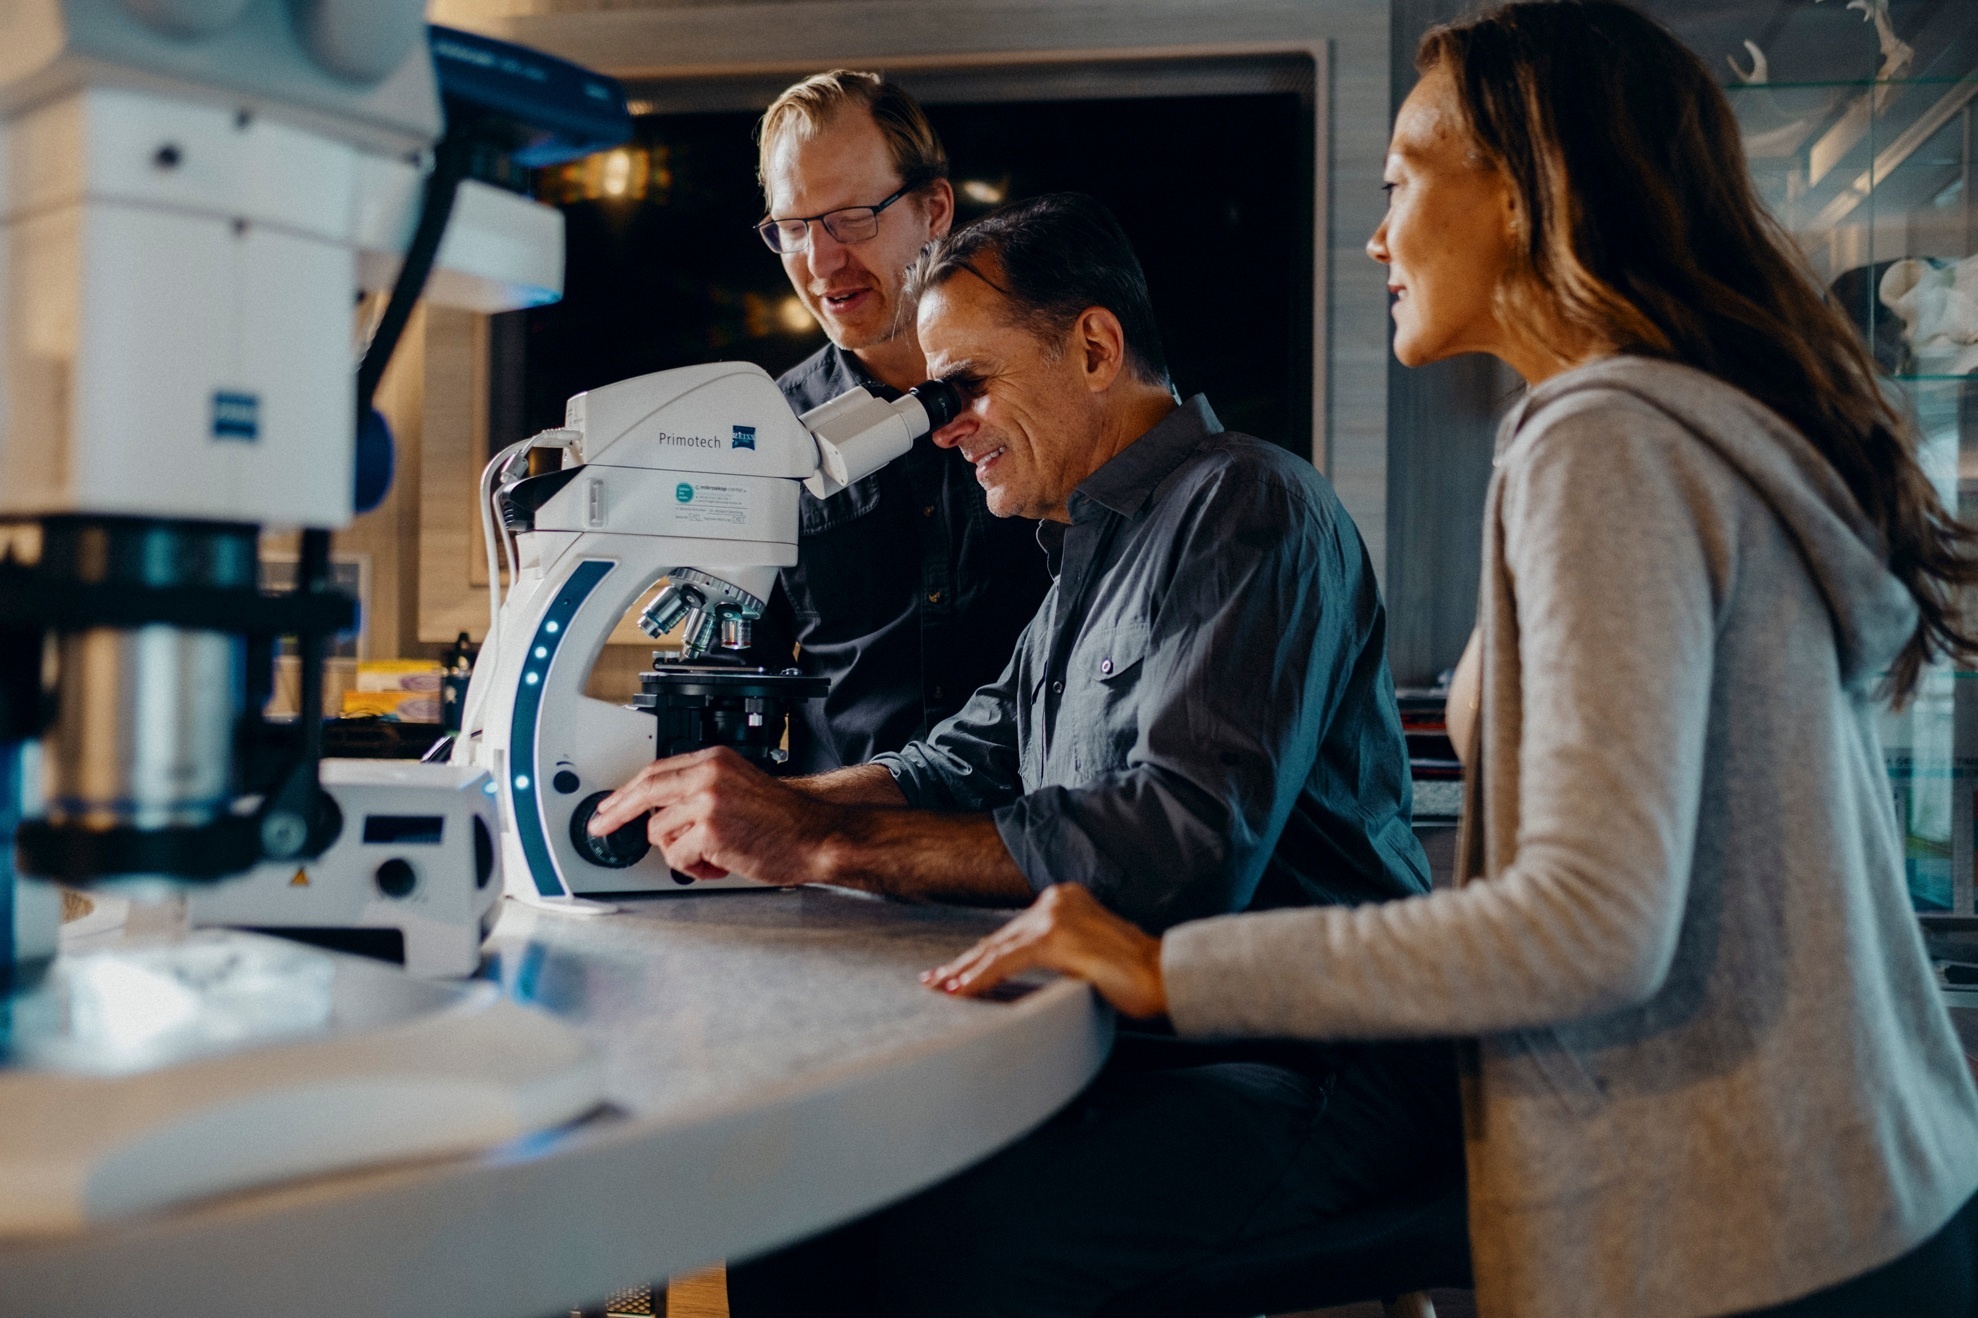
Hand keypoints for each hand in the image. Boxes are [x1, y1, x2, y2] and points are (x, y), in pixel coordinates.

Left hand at [588, 746, 839, 884]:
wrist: (816, 836)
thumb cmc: (783, 821)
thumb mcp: (739, 788)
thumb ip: (701, 791)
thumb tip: (661, 812)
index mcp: (714, 760)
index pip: (657, 771)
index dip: (628, 791)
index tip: (610, 805)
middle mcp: (708, 774)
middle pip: (644, 791)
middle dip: (615, 812)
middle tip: (600, 826)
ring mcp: (707, 801)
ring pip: (659, 831)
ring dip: (677, 851)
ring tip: (708, 856)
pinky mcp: (709, 830)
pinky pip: (676, 856)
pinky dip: (693, 868)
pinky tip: (718, 865)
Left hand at [922, 884, 1168, 1019]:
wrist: (1164, 978)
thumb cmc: (1133, 976)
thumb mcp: (1086, 955)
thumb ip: (1058, 952)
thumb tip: (1021, 971)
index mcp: (1065, 899)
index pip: (1013, 932)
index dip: (982, 954)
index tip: (956, 971)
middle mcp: (1056, 900)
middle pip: (1000, 937)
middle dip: (965, 962)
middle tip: (935, 981)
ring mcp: (1055, 916)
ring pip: (997, 948)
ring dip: (966, 972)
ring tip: (942, 989)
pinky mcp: (1054, 938)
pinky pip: (1005, 961)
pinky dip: (981, 978)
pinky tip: (962, 991)